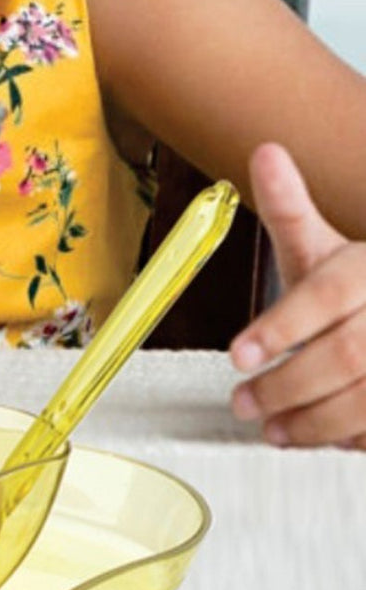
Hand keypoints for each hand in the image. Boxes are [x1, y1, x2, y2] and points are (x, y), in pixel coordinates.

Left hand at [229, 142, 365, 446]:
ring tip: (271, 429)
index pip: (323, 297)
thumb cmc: (355, 283)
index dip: (279, 328)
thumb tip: (265, 151)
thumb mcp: (323, 244)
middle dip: (285, 386)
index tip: (235, 355)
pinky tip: (321, 438)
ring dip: (314, 421)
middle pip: (345, 356)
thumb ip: (288, 208)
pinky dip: (353, 437)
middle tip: (241, 403)